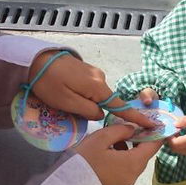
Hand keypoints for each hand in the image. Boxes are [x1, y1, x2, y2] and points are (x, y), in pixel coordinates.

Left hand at [29, 51, 155, 128]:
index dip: (135, 117)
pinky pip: (89, 89)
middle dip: (92, 110)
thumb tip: (99, 114)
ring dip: (83, 102)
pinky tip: (64, 92)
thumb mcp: (67, 102)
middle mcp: (100, 78)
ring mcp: (93, 73)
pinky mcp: (85, 71)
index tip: (150, 125)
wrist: (35, 60)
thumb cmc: (49, 83)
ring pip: (95, 96)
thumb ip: (87, 111)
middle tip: (68, 108)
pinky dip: (81, 95)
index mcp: (98, 87)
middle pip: (104, 102)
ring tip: (61, 98)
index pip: (120, 106)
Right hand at [74, 125, 163, 184]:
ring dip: (130, 150)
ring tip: (114, 140)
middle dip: (140, 140)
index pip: (153, 146)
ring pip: (135, 162)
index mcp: (133, 162)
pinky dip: (123, 160)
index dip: (156, 134)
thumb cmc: (85, 159)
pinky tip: (109, 153)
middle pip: (144, 155)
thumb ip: (121, 130)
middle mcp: (134, 175)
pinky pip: (126, 170)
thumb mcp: (102, 138)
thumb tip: (133, 129)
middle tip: (130, 128)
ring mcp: (126, 183)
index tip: (153, 124)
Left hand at [168, 116, 185, 156]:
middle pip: (174, 148)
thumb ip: (185, 121)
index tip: (172, 129)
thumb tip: (174, 123)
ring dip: (176, 143)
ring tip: (180, 133)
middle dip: (171, 140)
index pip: (173, 143)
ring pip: (178, 150)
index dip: (169, 136)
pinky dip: (181, 145)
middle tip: (174, 131)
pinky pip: (184, 151)